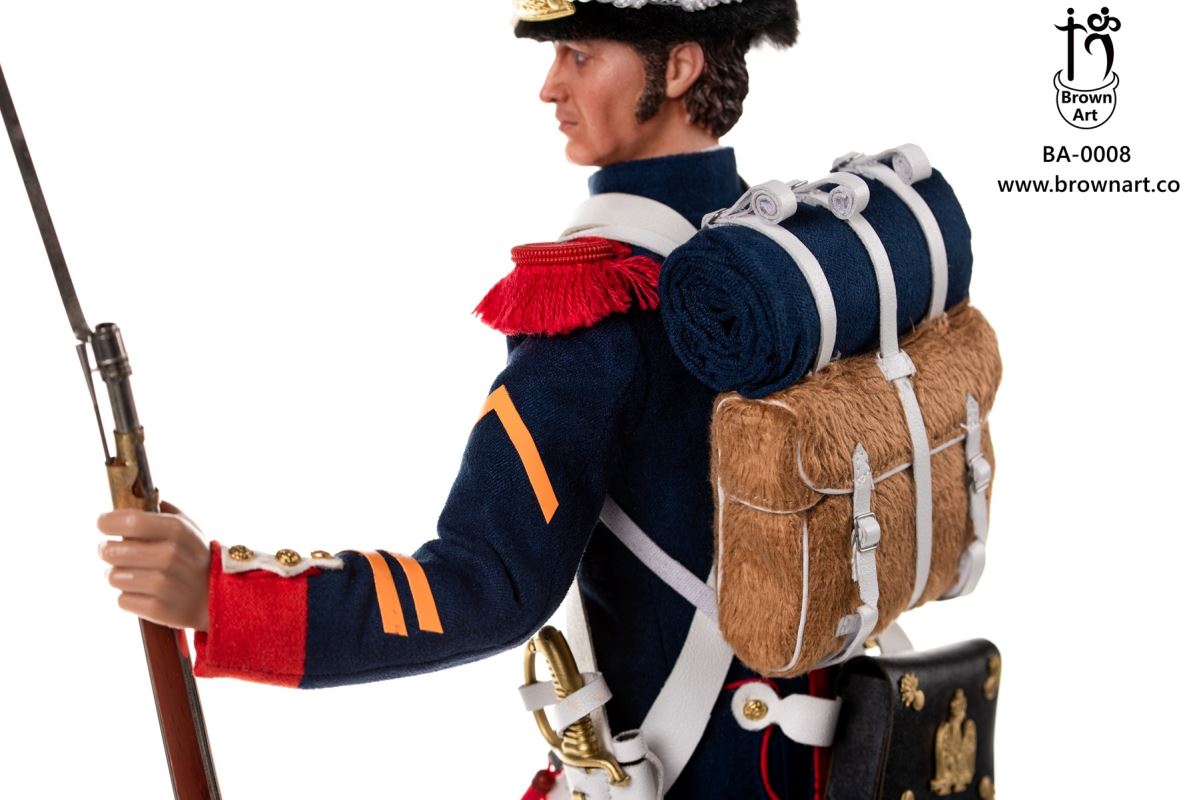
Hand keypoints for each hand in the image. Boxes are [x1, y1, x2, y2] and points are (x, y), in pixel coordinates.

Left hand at [97, 501, 210, 630]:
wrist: (216, 596)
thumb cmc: (192, 556)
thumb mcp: (186, 526)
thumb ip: (160, 510)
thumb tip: (132, 496)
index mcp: (177, 530)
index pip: (131, 520)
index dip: (109, 521)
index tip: (103, 523)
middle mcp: (170, 556)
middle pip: (112, 551)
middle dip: (108, 550)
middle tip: (114, 551)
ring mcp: (164, 584)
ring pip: (113, 577)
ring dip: (118, 575)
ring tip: (133, 574)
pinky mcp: (157, 609)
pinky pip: (122, 600)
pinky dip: (129, 597)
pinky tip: (145, 592)